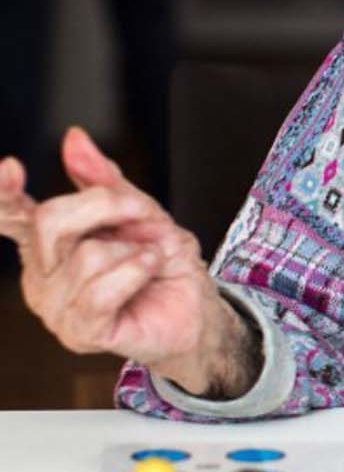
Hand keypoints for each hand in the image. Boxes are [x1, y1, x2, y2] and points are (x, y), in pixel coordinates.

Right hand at [0, 128, 254, 397]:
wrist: (196, 304)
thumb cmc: (161, 258)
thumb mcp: (139, 210)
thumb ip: (104, 179)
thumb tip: (74, 138)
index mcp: (45, 240)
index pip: (11, 215)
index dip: (3, 193)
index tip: (10, 168)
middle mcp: (39, 274)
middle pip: (51, 221)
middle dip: (109, 206)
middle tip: (142, 215)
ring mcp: (54, 308)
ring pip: (86, 256)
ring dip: (134, 249)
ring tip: (146, 261)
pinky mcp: (80, 333)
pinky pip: (102, 292)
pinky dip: (138, 271)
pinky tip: (149, 272)